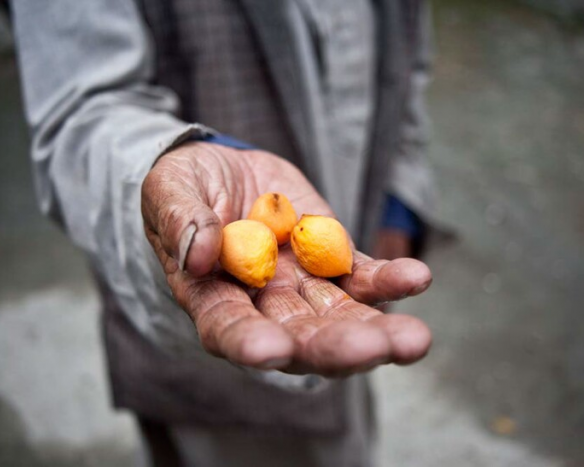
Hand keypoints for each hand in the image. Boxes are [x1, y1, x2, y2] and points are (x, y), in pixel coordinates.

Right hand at [141, 143, 431, 375]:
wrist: (223, 170)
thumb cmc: (184, 187)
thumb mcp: (168, 191)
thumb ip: (180, 220)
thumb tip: (199, 254)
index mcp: (212, 297)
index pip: (228, 329)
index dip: (248, 342)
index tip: (271, 351)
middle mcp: (263, 304)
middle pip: (299, 337)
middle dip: (335, 347)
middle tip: (370, 350)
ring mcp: (303, 284)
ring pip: (341, 317)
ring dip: (377, 329)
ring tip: (414, 340)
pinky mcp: (333, 258)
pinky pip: (363, 276)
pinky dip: (389, 281)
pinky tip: (416, 278)